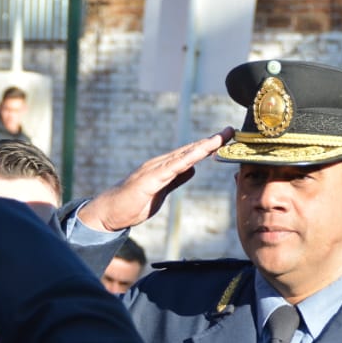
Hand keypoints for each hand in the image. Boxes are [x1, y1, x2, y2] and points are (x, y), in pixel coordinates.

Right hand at [76, 127, 233, 231]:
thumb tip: (193, 169)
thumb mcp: (162, 192)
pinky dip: (187, 159)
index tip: (226, 138)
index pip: (191, 154)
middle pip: (191, 150)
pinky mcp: (150, 179)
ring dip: (203, 146)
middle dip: (212, 140)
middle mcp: (161, 164)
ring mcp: (155, 169)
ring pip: (183, 155)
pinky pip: (172, 168)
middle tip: (231, 130)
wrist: (110, 212)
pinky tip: (199, 154)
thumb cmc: (133, 203)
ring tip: (220, 138)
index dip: (209, 146)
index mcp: (165, 167)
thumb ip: (176, 179)